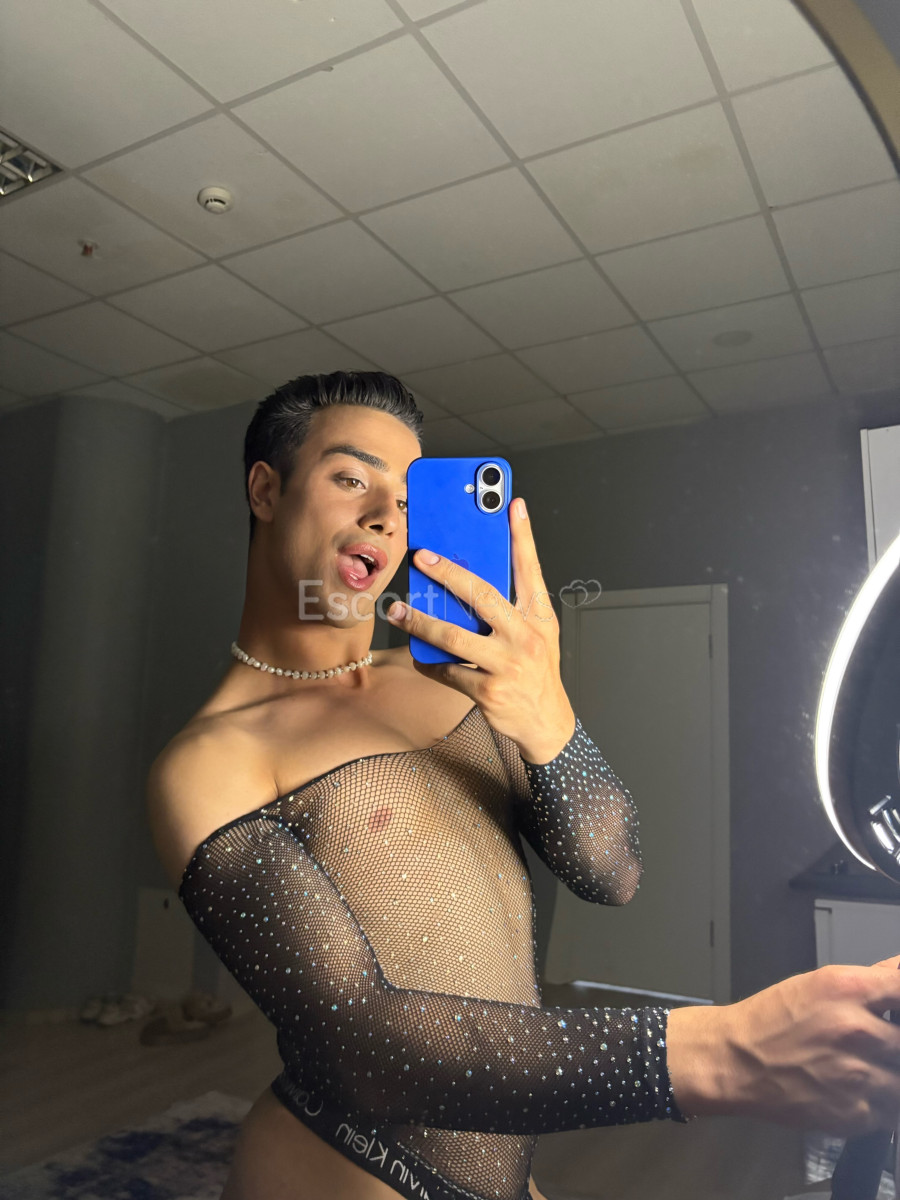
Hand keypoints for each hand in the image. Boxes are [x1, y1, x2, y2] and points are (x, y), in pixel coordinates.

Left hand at [387, 496, 575, 762]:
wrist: (546, 724)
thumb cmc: (536, 673)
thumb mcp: (537, 636)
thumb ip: (512, 609)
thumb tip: (468, 584)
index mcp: (538, 618)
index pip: (530, 569)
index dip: (523, 535)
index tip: (513, 505)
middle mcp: (525, 636)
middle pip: (482, 595)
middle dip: (449, 573)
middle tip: (422, 557)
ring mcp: (506, 663)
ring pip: (453, 635)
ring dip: (420, 622)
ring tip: (399, 611)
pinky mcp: (488, 690)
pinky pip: (447, 670)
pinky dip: (428, 662)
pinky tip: (417, 654)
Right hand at [666, 955, 899, 1134]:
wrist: (736, 1061)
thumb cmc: (771, 1020)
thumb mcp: (819, 983)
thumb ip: (871, 980)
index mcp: (849, 990)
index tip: (898, 1012)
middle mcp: (858, 1031)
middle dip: (893, 1041)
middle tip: (877, 1042)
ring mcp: (860, 1076)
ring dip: (890, 1073)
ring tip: (865, 1067)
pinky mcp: (856, 1114)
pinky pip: (892, 1111)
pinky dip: (881, 1103)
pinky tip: (857, 1089)